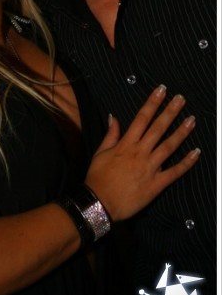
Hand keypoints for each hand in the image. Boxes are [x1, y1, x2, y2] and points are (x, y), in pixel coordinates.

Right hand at [85, 85, 198, 221]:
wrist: (100, 203)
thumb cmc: (97, 178)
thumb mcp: (100, 153)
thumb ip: (110, 134)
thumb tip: (114, 116)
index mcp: (126, 144)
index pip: (142, 118)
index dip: (152, 103)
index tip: (161, 91)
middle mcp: (140, 153)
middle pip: (158, 128)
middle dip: (170, 112)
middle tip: (181, 99)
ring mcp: (150, 168)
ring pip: (169, 146)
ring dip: (181, 132)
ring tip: (192, 120)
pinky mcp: (156, 184)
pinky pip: (174, 172)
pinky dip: (186, 163)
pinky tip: (196, 152)